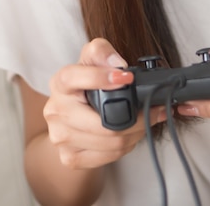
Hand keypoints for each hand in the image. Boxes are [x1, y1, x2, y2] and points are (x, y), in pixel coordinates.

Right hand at [43, 38, 165, 168]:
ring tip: (145, 121)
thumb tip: (118, 65)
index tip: (127, 78)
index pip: (74, 78)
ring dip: (136, 132)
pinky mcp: (70, 157)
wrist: (68, 117)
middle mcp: (55, 110)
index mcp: (60, 82)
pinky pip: (109, 156)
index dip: (100, 77)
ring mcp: (60, 137)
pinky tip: (130, 134)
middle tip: (154, 108)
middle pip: (101, 123)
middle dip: (136, 117)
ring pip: (110, 142)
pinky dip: (126, 146)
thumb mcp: (92, 59)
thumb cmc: (84, 85)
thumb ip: (102, 52)